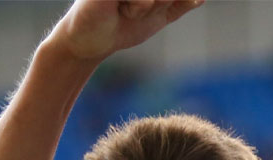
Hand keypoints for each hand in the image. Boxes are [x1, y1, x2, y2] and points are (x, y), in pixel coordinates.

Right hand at [50, 0, 202, 62]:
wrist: (93, 42)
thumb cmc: (123, 27)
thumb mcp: (158, 16)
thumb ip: (178, 5)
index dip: (173, 1)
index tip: (148, 11)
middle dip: (161, 3)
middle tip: (136, 11)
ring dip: (148, 7)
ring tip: (127, 11)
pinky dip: (138, 8)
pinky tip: (120, 9)